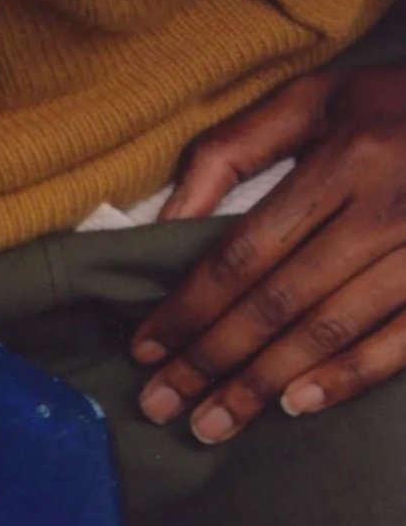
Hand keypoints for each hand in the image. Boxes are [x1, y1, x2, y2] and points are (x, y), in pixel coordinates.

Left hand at [134, 63, 405, 440]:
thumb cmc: (398, 107)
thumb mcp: (317, 100)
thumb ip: (234, 151)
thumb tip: (166, 221)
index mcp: (347, 158)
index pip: (246, 251)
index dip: (190, 307)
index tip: (145, 349)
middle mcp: (389, 206)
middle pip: (279, 301)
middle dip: (211, 359)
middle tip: (161, 405)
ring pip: (331, 330)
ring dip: (264, 383)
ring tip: (211, 425)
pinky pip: (402, 341)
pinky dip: (347, 378)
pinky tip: (296, 407)